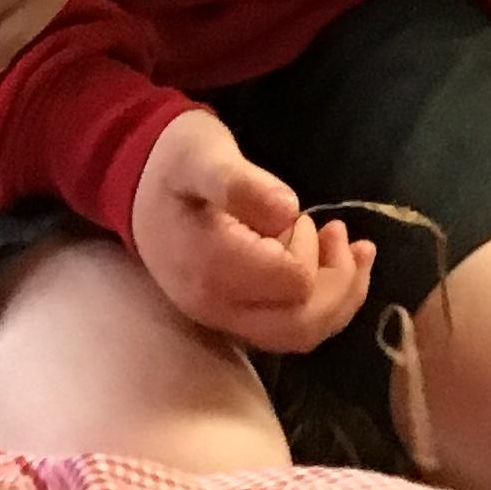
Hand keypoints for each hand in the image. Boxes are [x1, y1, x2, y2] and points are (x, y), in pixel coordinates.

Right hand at [130, 107, 375, 349]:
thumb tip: (287, 210)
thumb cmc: (173, 160)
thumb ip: (240, 183)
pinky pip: (283, 327)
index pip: (291, 286)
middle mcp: (216, 305)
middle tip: (352, 241)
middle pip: (301, 326)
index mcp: (212, 267)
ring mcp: (221, 316)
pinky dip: (319, 303)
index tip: (304, 217)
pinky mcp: (230, 314)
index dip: (311, 255)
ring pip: (297, 335)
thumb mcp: (202, 155)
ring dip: (338, 297)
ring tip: (355, 251)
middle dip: (342, 288)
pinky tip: (331, 265)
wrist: (134, 182)